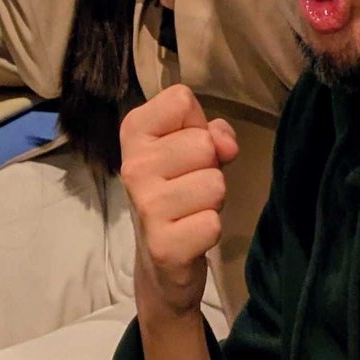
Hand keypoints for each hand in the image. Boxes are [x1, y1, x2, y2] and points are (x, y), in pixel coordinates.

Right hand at [120, 84, 238, 321]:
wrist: (160, 260)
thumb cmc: (176, 190)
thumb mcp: (190, 150)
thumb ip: (212, 132)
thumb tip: (226, 143)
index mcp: (133, 132)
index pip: (180, 99)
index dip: (197, 124)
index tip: (185, 148)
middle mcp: (133, 165)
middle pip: (204, 144)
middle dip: (209, 167)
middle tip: (191, 185)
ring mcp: (146, 205)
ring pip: (215, 184)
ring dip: (213, 200)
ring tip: (193, 209)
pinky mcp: (163, 245)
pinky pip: (213, 223)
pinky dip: (211, 230)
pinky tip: (192, 234)